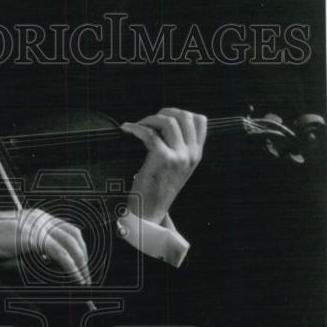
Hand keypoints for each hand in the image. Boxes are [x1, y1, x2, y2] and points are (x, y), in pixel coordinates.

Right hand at [0, 207, 90, 285]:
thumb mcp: (15, 249)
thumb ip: (33, 256)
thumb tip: (49, 273)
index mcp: (37, 218)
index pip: (67, 229)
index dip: (78, 247)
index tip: (81, 264)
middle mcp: (41, 218)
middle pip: (74, 235)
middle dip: (84, 256)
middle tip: (86, 275)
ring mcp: (39, 226)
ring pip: (72, 244)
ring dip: (81, 264)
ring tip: (83, 282)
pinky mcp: (35, 238)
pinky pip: (62, 255)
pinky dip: (72, 269)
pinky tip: (76, 281)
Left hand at [121, 108, 206, 223]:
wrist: (149, 213)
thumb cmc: (157, 191)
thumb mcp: (177, 169)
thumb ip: (179, 149)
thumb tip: (166, 126)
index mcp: (196, 155)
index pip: (200, 121)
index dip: (181, 113)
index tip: (164, 118)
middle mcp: (190, 154)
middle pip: (184, 116)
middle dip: (164, 112)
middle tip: (149, 120)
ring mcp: (178, 156)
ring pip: (168, 122)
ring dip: (149, 119)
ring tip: (137, 126)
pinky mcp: (162, 159)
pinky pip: (149, 134)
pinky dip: (135, 128)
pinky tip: (126, 128)